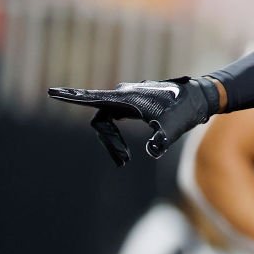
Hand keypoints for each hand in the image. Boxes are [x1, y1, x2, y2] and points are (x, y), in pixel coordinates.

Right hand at [48, 77, 219, 163]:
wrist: (201, 97)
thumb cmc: (186, 110)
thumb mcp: (174, 127)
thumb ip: (162, 139)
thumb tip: (152, 152)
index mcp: (127, 98)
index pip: (92, 99)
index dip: (72, 98)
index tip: (52, 93)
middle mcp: (125, 94)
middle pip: (100, 118)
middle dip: (108, 141)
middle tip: (123, 161)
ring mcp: (130, 97)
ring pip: (107, 119)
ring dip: (113, 140)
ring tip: (126, 160)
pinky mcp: (137, 102)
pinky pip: (115, 117)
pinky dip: (115, 134)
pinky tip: (122, 151)